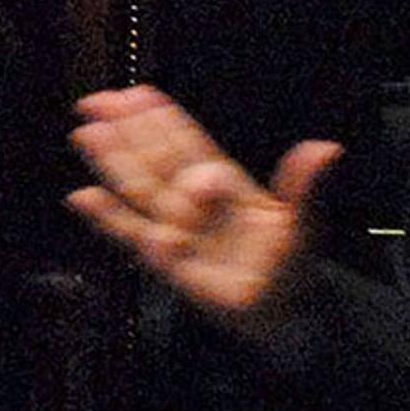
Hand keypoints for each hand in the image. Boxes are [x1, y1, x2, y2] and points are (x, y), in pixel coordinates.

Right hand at [66, 86, 334, 336]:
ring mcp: (178, 230)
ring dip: (113, 163)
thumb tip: (326, 148)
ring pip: (139, 189)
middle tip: (100, 101)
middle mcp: (195, 203)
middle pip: (154, 160)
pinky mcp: (166, 263)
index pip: (188, 144)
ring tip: (88, 134)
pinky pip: (131, 236)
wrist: (287, 316)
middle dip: (128, 132)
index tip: (137, 94)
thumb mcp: (302, 222)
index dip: (162, 120)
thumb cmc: (294, 266)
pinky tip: (83, 197)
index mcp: (225, 185)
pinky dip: (107, 218)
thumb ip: (304, 185)